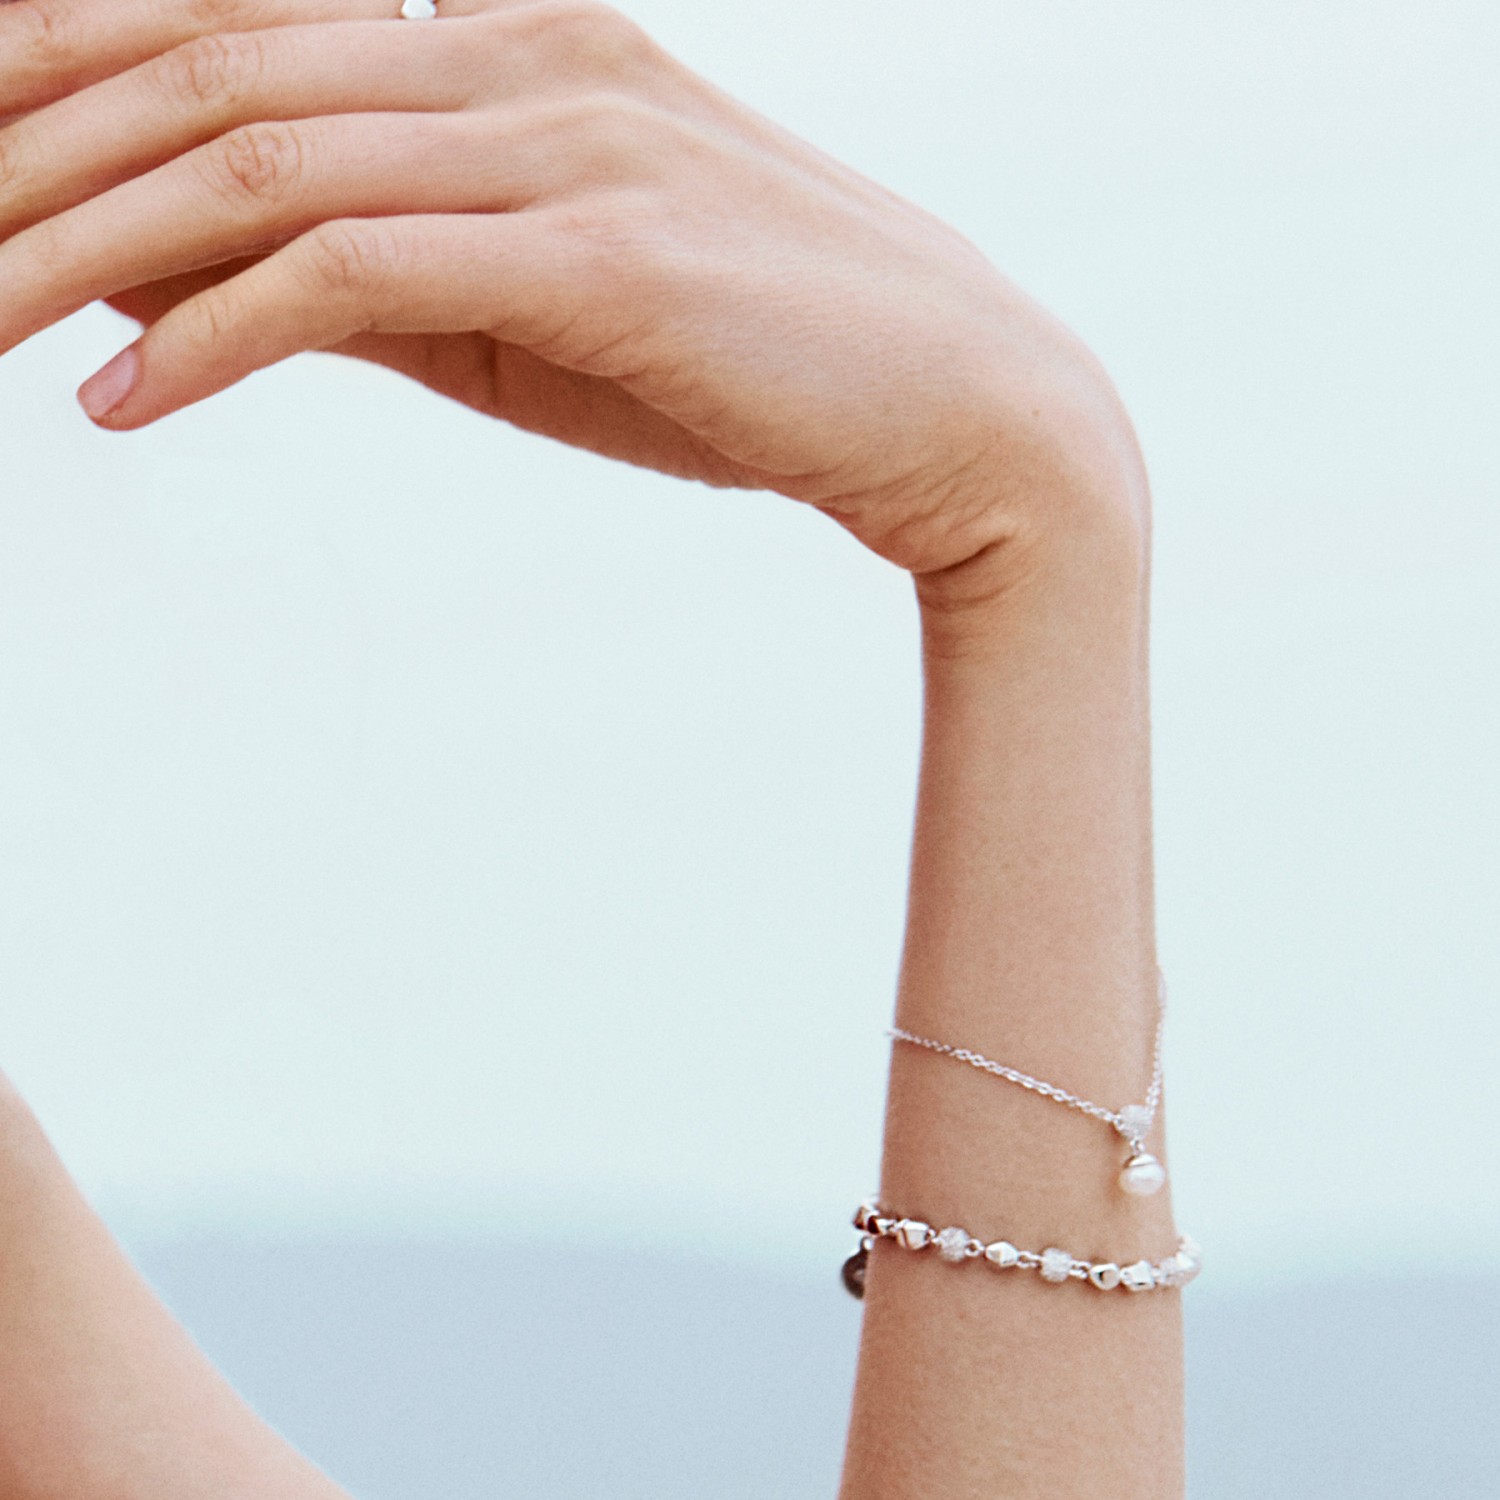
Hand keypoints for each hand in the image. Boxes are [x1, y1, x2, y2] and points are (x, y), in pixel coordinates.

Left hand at [0, 0, 1142, 576]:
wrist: (958, 406)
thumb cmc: (747, 363)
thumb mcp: (522, 308)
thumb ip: (357, 269)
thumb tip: (167, 284)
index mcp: (506, 32)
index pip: (224, 14)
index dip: (57, 70)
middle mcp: (520, 46)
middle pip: (199, 62)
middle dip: (25, 150)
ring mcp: (563, 137)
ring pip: (250, 155)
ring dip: (78, 242)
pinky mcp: (599, 251)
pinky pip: (352, 270)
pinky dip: (217, 334)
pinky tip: (123, 409)